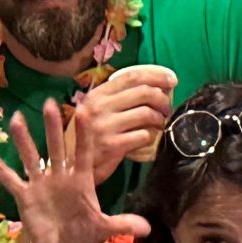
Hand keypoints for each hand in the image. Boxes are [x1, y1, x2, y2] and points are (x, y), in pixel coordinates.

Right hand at [0, 102, 150, 242]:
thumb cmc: (83, 235)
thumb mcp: (104, 228)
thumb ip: (123, 225)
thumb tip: (148, 228)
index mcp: (81, 180)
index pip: (84, 152)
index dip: (84, 134)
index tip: (85, 111)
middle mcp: (60, 177)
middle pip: (57, 147)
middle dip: (53, 127)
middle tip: (50, 103)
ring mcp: (42, 185)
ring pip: (32, 157)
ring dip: (24, 140)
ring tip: (16, 118)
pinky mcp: (25, 196)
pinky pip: (11, 180)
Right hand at [79, 63, 177, 178]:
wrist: (69, 166)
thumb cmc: (85, 137)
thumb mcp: (93, 112)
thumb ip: (114, 99)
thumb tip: (150, 88)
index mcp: (96, 95)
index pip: (131, 76)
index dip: (156, 76)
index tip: (171, 79)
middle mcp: (99, 107)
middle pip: (143, 92)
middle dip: (162, 98)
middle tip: (167, 107)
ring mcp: (105, 126)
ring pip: (146, 113)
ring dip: (159, 118)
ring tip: (159, 123)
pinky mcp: (112, 145)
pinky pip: (143, 136)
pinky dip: (151, 136)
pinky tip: (149, 138)